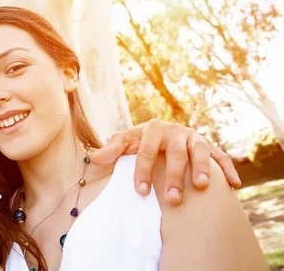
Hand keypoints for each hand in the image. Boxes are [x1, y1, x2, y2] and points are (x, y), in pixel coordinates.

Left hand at [89, 119, 241, 204]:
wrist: (163, 131)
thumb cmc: (141, 141)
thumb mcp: (126, 141)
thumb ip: (112, 149)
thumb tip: (94, 158)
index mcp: (153, 129)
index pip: (146, 151)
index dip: (143, 171)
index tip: (141, 192)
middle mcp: (175, 131)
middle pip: (175, 154)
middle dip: (173, 176)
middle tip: (171, 199)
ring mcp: (194, 137)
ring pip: (199, 151)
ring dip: (202, 168)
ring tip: (202, 186)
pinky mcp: (208, 146)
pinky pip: (220, 156)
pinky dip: (227, 168)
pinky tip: (234, 185)